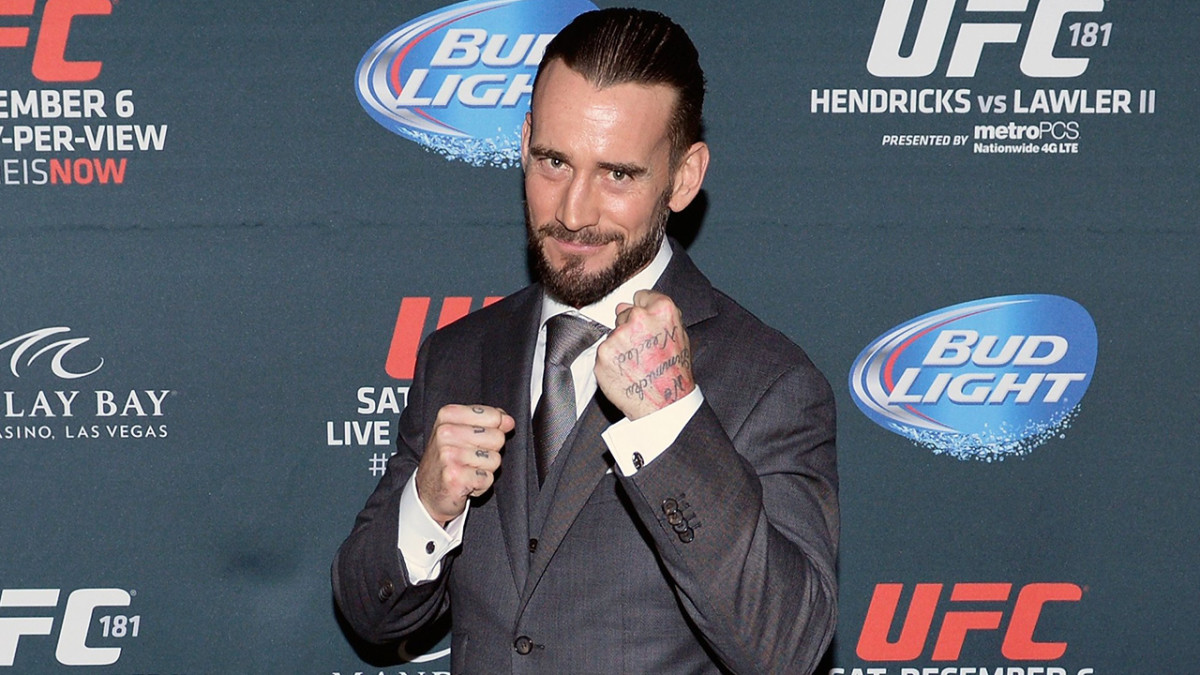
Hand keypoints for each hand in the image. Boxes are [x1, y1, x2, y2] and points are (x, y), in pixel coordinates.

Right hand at [416, 404, 514, 525]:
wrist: (427, 494)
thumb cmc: (447, 461)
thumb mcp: (463, 432)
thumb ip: (488, 422)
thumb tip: (509, 421)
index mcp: (448, 416)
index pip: (494, 415)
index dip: (493, 430)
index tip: (476, 440)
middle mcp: (445, 432)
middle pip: (497, 437)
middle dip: (490, 451)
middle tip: (470, 459)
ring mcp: (448, 455)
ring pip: (495, 459)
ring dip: (486, 470)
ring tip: (467, 470)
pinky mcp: (454, 477)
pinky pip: (488, 478)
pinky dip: (481, 484)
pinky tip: (465, 483)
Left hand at [594, 290, 694, 420]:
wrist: (665, 404)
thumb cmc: (674, 371)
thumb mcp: (679, 336)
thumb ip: (655, 315)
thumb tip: (626, 304)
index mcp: (661, 310)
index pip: (640, 296)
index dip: (644, 311)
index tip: (647, 324)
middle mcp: (638, 319)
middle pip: (624, 313)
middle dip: (630, 328)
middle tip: (644, 350)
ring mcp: (618, 336)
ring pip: (613, 333)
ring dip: (620, 345)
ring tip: (637, 363)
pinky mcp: (603, 353)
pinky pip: (604, 350)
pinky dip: (611, 360)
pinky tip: (625, 371)